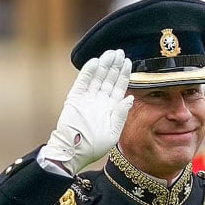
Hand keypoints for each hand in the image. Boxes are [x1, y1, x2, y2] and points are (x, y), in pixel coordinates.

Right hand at [45, 50, 132, 174]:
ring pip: (97, 78)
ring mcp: (87, 99)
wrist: (74, 152)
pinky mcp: (74, 99)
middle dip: (115, 66)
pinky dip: (88, 72)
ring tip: (110, 53)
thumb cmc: (95, 146)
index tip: (129, 62)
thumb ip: (121, 114)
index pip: (119, 87)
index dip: (124, 75)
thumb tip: (131, 98)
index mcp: (111, 108)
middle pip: (109, 79)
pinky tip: (96, 62)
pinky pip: (82, 82)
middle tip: (120, 52)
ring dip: (104, 65)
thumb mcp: (114, 132)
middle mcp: (100, 101)